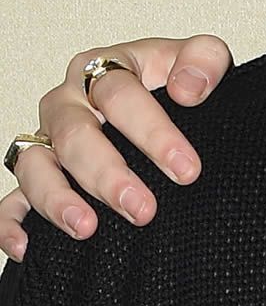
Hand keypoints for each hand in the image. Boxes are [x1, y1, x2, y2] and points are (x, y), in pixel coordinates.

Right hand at [1, 34, 232, 260]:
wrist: (167, 99)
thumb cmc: (179, 79)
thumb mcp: (202, 58)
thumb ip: (205, 59)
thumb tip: (188, 90)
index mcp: (105, 69)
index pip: (120, 96)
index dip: (153, 132)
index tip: (186, 170)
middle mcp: (68, 103)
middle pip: (74, 136)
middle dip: (108, 176)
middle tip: (144, 210)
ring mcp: (47, 140)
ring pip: (33, 166)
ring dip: (56, 199)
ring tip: (87, 229)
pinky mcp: (36, 176)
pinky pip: (10, 199)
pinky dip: (10, 222)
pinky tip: (26, 247)